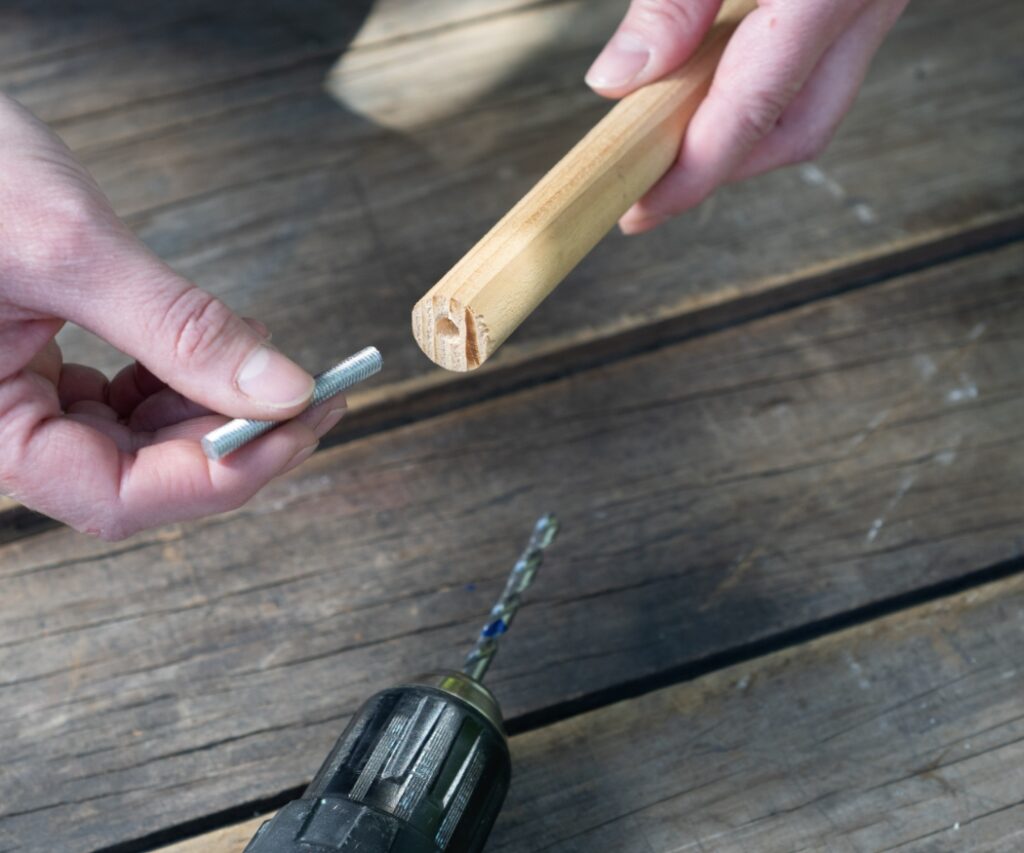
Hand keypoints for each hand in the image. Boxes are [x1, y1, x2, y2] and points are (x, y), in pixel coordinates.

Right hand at [0, 94, 340, 538]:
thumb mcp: (71, 248)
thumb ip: (179, 330)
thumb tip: (283, 392)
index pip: (116, 497)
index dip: (220, 475)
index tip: (298, 430)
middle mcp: (2, 426)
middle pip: (138, 475)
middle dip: (233, 440)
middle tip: (314, 401)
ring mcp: (20, 397)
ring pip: (139, 441)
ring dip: (215, 411)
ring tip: (275, 370)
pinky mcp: (40, 364)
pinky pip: (124, 399)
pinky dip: (183, 379)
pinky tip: (225, 350)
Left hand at [586, 0, 908, 232]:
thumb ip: (676, 3)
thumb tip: (617, 82)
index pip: (752, 111)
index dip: (690, 175)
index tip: (637, 210)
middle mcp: (872, 1)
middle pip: (796, 130)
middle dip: (717, 170)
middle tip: (647, 194)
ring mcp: (880, 0)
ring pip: (812, 105)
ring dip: (739, 135)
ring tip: (669, 143)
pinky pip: (820, 67)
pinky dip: (762, 91)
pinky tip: (712, 88)